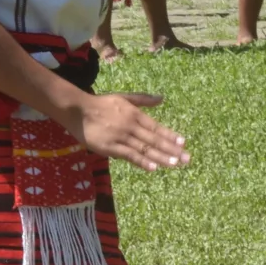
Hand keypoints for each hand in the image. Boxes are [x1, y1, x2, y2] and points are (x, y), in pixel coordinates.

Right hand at [71, 91, 189, 171]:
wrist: (78, 110)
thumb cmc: (102, 104)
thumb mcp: (124, 97)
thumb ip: (143, 100)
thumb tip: (162, 98)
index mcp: (135, 114)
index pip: (156, 127)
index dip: (170, 135)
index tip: (183, 142)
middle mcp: (131, 126)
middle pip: (154, 140)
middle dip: (172, 150)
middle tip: (187, 158)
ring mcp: (121, 137)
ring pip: (144, 149)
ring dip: (161, 157)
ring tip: (175, 164)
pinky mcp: (110, 148)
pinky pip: (129, 156)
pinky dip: (142, 161)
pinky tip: (153, 167)